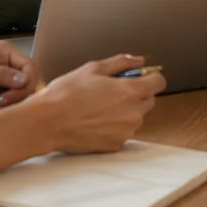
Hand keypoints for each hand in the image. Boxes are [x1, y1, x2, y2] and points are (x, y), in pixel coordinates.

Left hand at [0, 42, 36, 117]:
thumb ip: (1, 75)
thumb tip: (25, 79)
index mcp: (5, 54)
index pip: (30, 67)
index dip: (26, 83)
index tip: (8, 95)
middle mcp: (8, 68)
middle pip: (30, 85)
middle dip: (17, 97)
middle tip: (0, 102)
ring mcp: (3, 85)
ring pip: (22, 99)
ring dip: (7, 106)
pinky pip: (10, 108)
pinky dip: (1, 112)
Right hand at [36, 54, 165, 153]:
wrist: (48, 122)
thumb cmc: (67, 94)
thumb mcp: (93, 68)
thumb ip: (121, 63)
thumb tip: (139, 61)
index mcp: (130, 91)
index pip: (159, 82)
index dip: (149, 77)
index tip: (139, 77)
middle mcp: (133, 113)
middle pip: (148, 100)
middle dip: (136, 94)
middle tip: (112, 90)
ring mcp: (126, 132)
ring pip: (135, 117)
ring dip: (125, 111)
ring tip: (99, 106)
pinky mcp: (116, 145)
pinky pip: (123, 132)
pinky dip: (114, 126)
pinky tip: (95, 120)